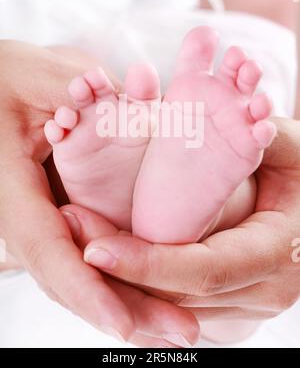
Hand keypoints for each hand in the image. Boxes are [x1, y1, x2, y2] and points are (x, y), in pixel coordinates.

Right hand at [0, 40, 198, 345]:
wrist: (1, 84)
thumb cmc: (11, 79)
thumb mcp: (40, 77)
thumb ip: (78, 93)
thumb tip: (129, 100)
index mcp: (15, 191)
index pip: (49, 252)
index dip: (86, 291)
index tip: (124, 326)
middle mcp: (29, 216)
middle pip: (72, 278)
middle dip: (126, 309)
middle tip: (182, 332)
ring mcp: (45, 219)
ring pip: (82, 274)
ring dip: (131, 301)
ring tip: (179, 325)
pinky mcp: (61, 213)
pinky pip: (87, 255)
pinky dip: (121, 279)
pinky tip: (156, 293)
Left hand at [82, 117, 299, 320]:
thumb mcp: (292, 149)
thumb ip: (263, 137)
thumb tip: (234, 124)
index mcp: (275, 251)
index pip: (201, 269)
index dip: (146, 262)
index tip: (92, 247)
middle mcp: (263, 290)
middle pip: (175, 296)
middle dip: (118, 270)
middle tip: (72, 231)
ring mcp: (250, 304)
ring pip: (172, 308)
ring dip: (123, 280)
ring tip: (82, 239)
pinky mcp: (236, 304)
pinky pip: (181, 306)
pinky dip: (144, 287)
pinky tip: (113, 257)